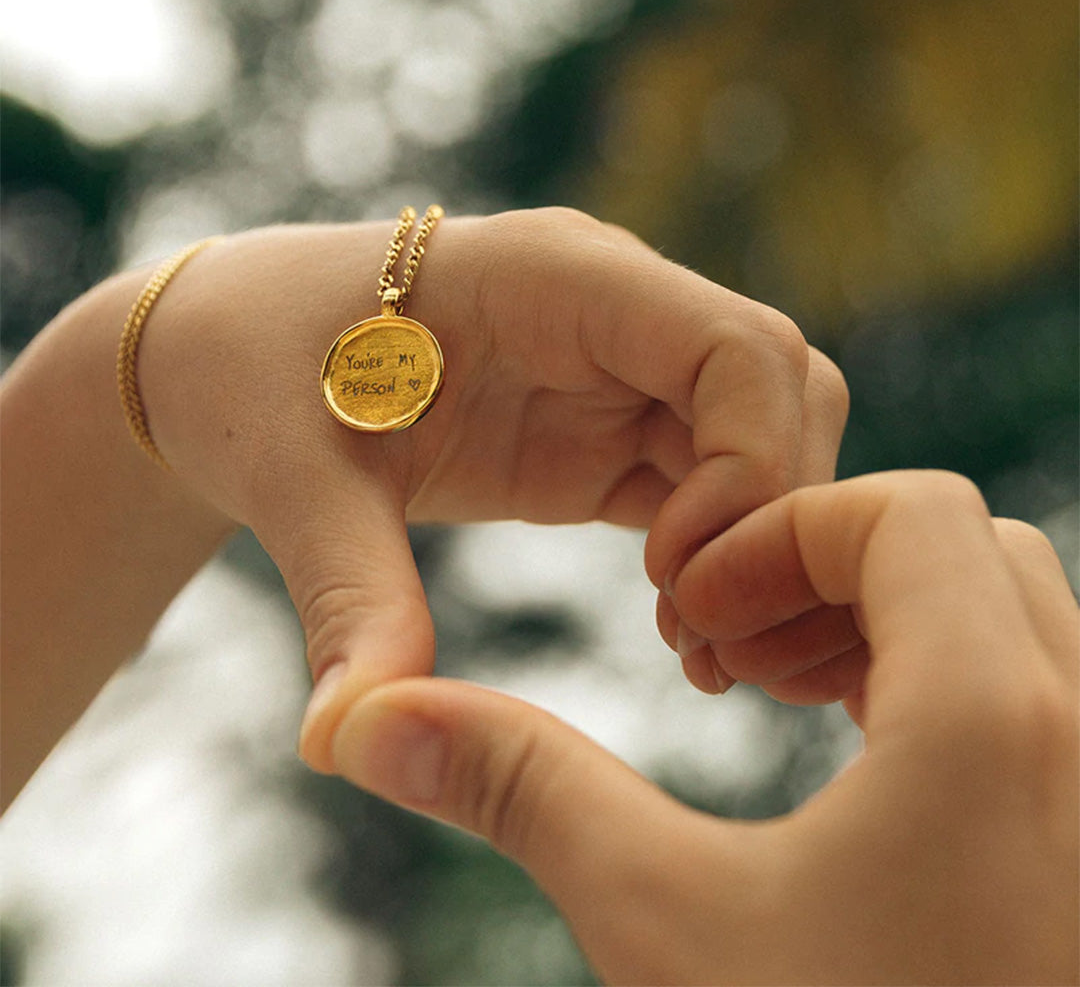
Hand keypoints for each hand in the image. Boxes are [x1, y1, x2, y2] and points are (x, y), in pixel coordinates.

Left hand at [134, 208, 846, 769]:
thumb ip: (347, 596)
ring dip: (752, 544)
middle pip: (778, 390)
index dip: (752, 457)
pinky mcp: (606, 434)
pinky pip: (710, 484)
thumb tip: (346, 740)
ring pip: (760, 440)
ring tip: (695, 652)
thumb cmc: (252, 376)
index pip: (734, 341)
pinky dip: (718, 557)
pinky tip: (681, 635)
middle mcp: (610, 311)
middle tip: (697, 634)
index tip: (675, 569)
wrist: (232, 361)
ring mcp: (614, 373)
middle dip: (768, 513)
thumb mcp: (294, 478)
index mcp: (554, 276)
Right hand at [326, 471, 1078, 984]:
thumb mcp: (665, 925)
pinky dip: (958, 680)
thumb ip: (525, 788)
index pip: (904, 508)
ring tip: (795, 696)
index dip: (779, 535)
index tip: (701, 619)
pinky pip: (1056, 692)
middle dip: (830, 565)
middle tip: (737, 655)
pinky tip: (876, 762)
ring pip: (1017, 611)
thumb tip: (372, 720)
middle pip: (960, 544)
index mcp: (993, 721)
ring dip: (897, 618)